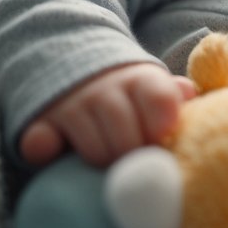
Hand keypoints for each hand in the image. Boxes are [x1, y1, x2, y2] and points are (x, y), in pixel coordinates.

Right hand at [19, 62, 195, 166]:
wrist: (76, 62)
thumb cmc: (129, 91)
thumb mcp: (155, 86)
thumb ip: (174, 95)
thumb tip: (187, 93)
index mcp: (141, 81)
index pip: (160, 101)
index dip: (164, 127)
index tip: (165, 138)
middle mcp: (104, 90)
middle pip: (130, 140)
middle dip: (140, 161)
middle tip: (142, 164)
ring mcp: (70, 105)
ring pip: (96, 153)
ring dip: (108, 166)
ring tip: (114, 162)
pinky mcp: (40, 121)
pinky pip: (40, 144)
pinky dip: (48, 153)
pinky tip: (61, 156)